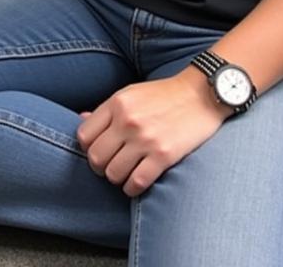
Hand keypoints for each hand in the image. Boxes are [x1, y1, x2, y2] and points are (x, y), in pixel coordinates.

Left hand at [77, 69, 230, 196]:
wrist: (201, 94)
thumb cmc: (164, 95)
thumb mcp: (131, 93)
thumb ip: (106, 109)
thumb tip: (81, 120)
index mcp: (117, 103)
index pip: (84, 136)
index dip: (87, 148)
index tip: (98, 151)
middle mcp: (127, 121)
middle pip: (96, 157)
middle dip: (99, 167)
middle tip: (109, 167)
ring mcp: (145, 139)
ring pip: (113, 173)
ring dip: (116, 179)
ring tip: (124, 174)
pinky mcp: (164, 155)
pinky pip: (136, 182)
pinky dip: (132, 189)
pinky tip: (135, 184)